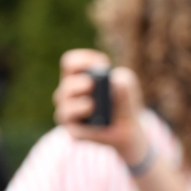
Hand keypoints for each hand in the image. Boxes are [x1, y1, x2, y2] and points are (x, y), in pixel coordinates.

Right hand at [52, 49, 148, 164]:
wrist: (128, 129)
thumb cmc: (123, 101)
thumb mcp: (127, 86)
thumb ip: (123, 80)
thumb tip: (114, 83)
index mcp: (78, 77)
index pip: (70, 63)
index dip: (84, 60)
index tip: (103, 64)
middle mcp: (68, 93)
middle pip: (67, 82)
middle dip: (80, 82)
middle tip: (92, 84)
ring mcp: (68, 111)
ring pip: (62, 99)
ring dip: (77, 96)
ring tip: (91, 100)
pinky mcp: (72, 128)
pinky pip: (67, 118)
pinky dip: (78, 111)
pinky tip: (90, 107)